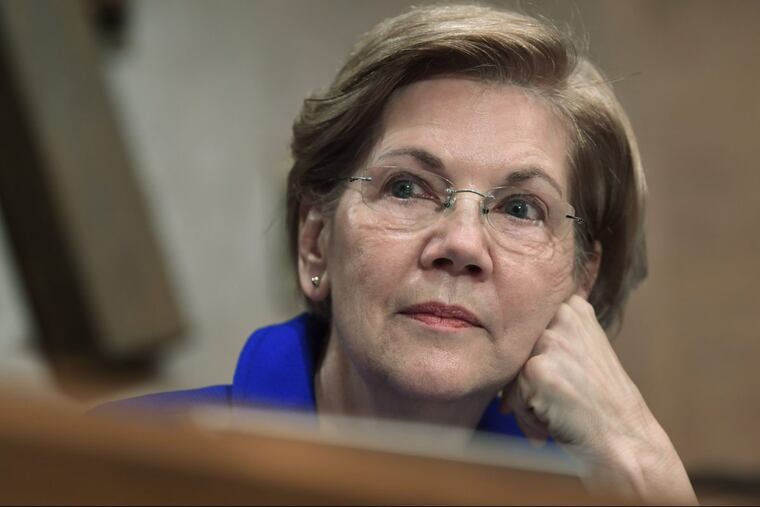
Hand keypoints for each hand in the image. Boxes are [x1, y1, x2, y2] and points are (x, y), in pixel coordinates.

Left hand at [501, 295, 696, 503]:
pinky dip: (528, 417)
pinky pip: (512, 397)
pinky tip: (557, 421)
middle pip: (515, 351)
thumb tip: (504, 330)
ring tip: (561, 411)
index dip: (534, 359)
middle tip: (562, 399)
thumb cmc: (602, 401)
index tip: (559, 378)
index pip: (525, 328)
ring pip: (512, 375)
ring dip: (529, 401)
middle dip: (529, 382)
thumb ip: (554, 333)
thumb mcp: (585, 348)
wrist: (626, 438)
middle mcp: (561, 316)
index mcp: (572, 307)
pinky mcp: (536, 368)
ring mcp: (549, 341)